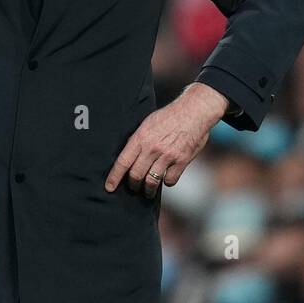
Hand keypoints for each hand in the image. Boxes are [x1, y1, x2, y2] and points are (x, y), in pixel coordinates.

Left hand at [105, 82, 227, 196]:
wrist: (194, 110)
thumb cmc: (169, 116)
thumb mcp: (147, 123)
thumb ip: (137, 140)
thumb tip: (128, 156)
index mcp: (141, 138)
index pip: (123, 162)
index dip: (114, 177)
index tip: (109, 187)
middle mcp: (152, 148)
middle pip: (136, 175)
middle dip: (133, 185)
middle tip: (134, 187)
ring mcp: (167, 155)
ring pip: (152, 181)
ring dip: (148, 190)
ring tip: (148, 192)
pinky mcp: (182, 160)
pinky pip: (170, 180)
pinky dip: (167, 182)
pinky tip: (166, 178)